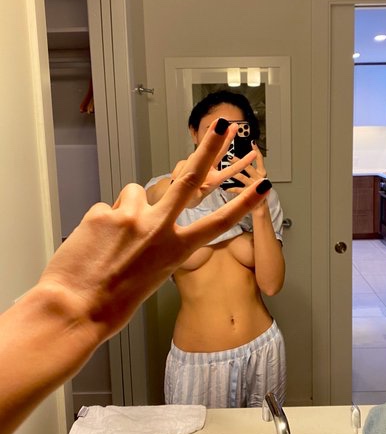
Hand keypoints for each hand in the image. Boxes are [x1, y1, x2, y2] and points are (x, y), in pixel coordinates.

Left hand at [38, 119, 271, 343]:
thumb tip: (147, 225)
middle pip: (188, 179)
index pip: (218, 223)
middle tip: (219, 123)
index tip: (262, 186)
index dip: (243, 203)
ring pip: (134, 194)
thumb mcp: (151, 277)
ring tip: (113, 237)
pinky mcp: (103, 213)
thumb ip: (157, 246)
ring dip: (128, 208)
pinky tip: (94, 244)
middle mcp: (158, 229)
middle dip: (207, 148)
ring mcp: (130, 218)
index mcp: (175, 251)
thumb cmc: (113, 303)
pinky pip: (106, 209)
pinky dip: (102, 223)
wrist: (74, 309)